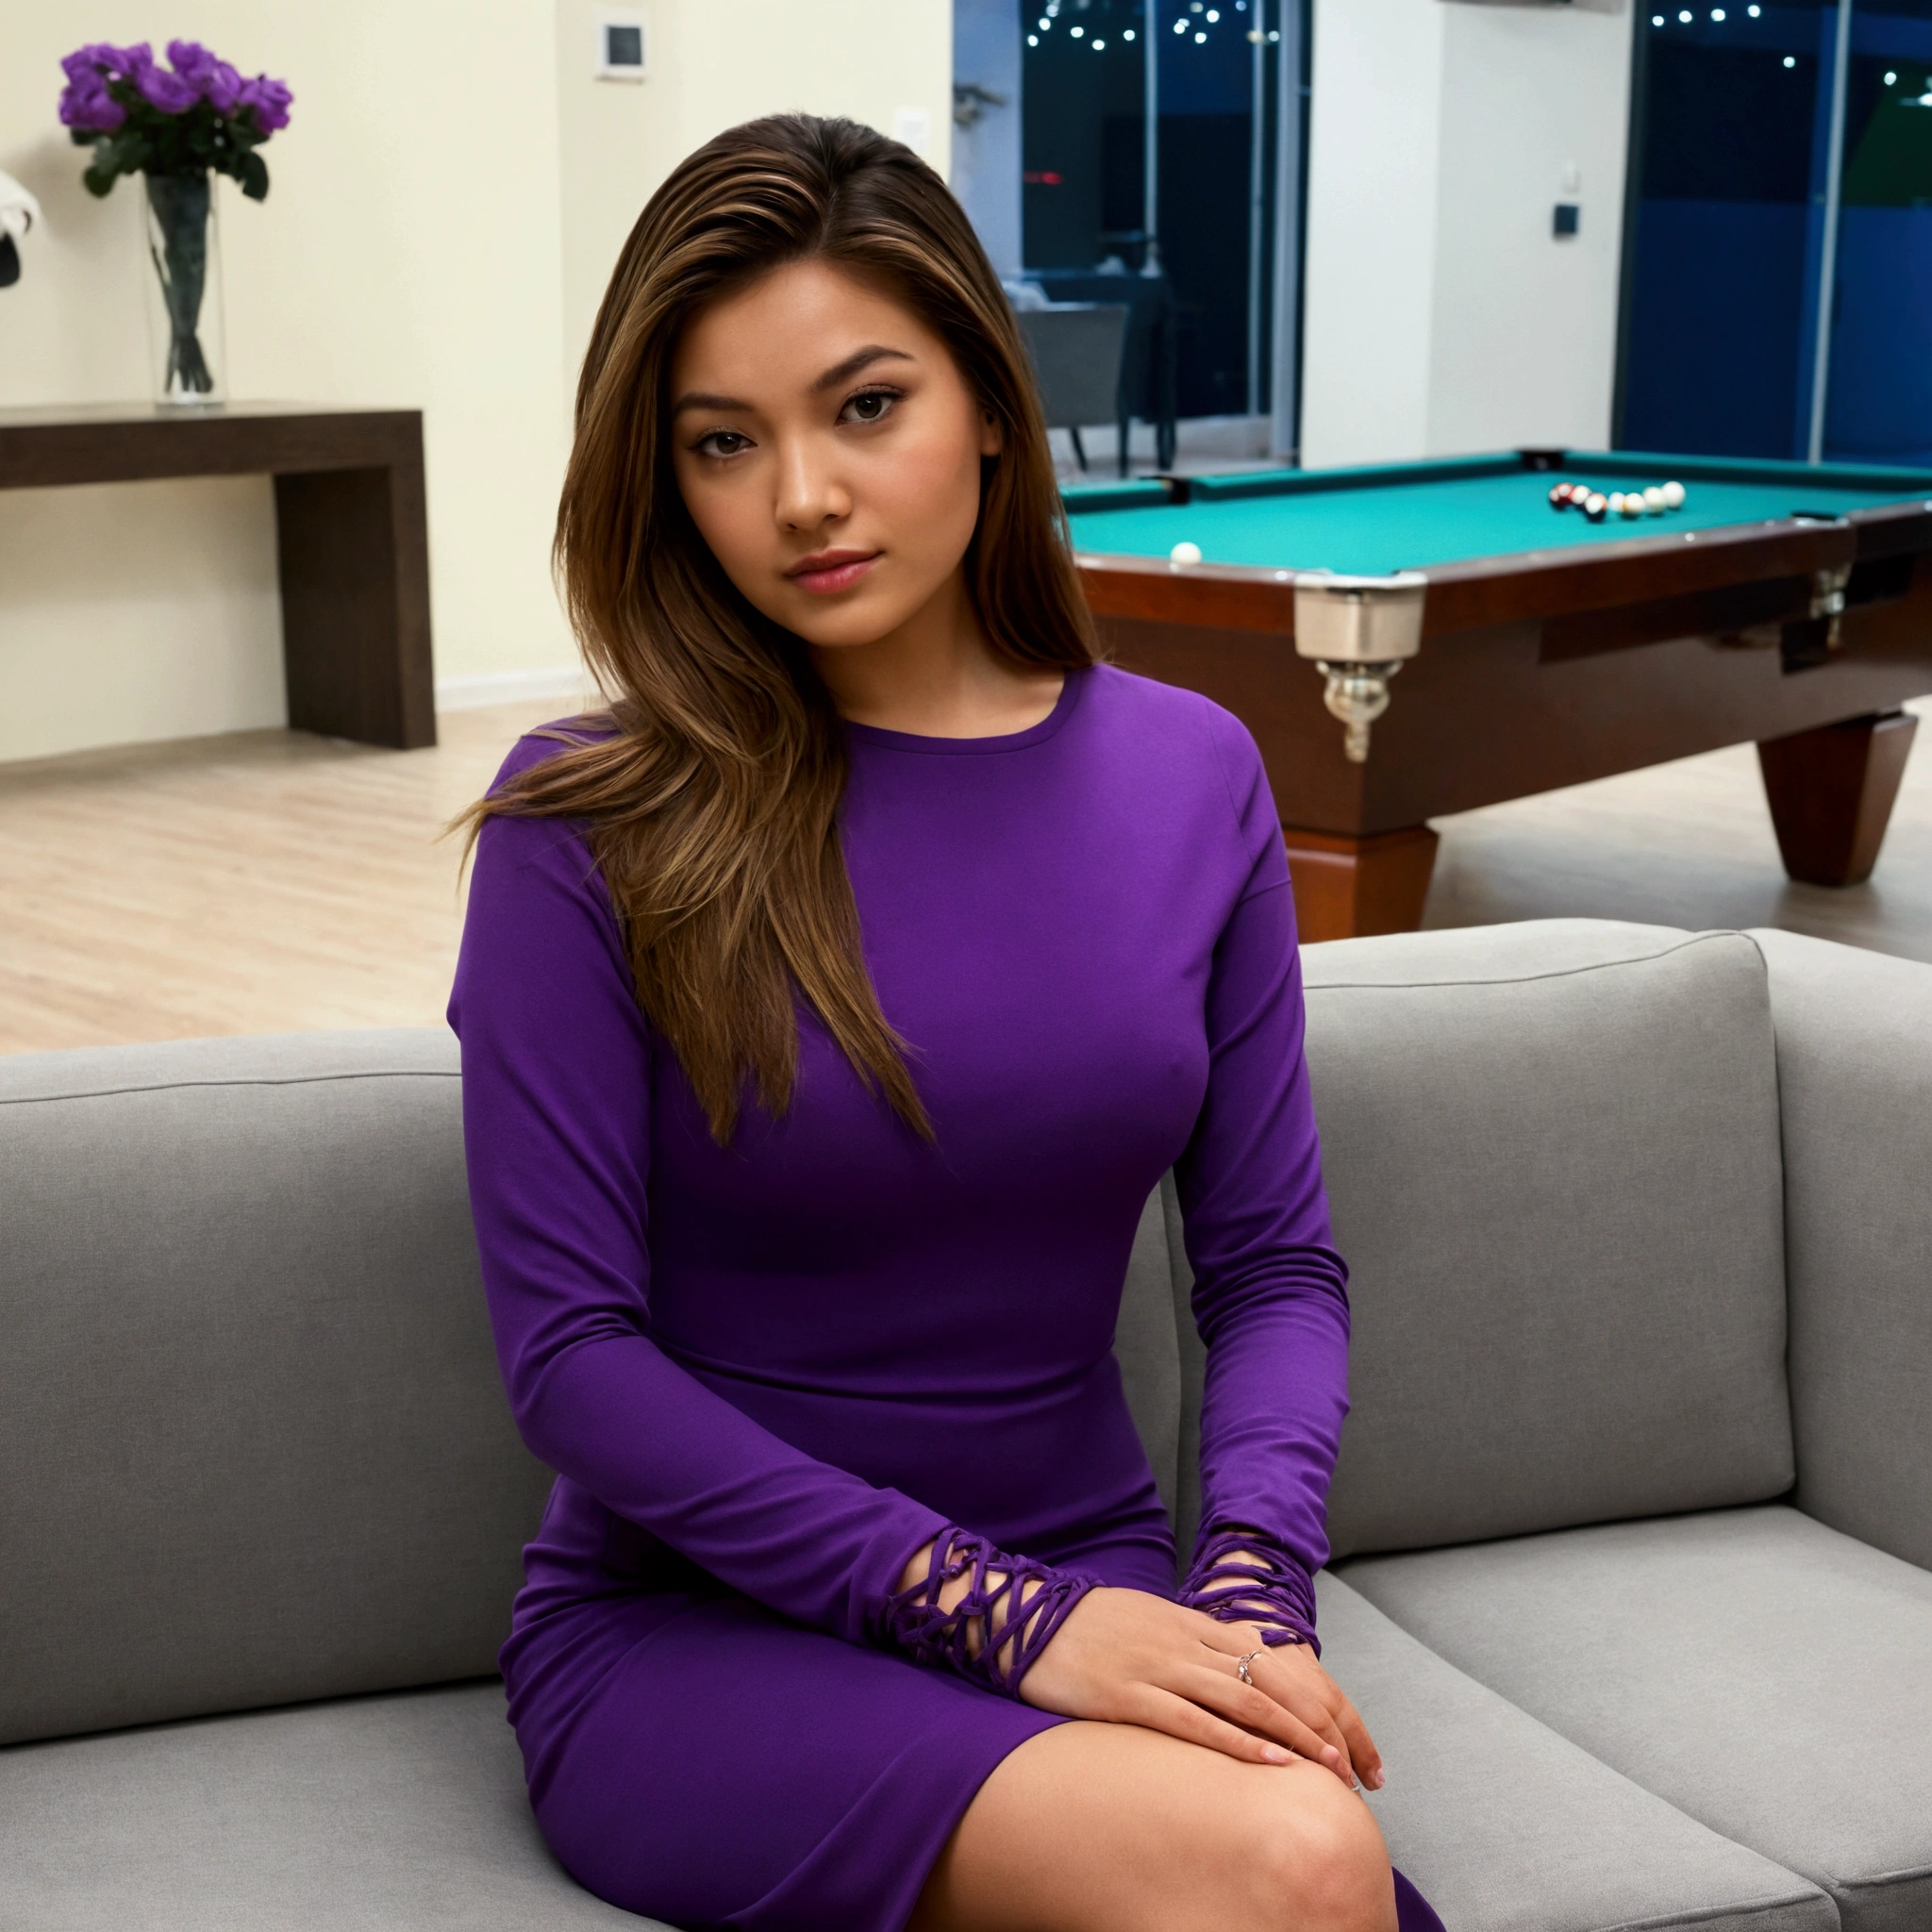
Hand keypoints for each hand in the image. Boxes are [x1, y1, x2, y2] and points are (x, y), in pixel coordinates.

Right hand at [1015, 1586, 1383, 1787]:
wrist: (1028, 1618)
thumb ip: (1193, 1640)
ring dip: (1293, 1737)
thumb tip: (1235, 1665)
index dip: (1313, 1698)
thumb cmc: (1090, 1625)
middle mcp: (1185, 1642)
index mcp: (1193, 1622)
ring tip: (1328, 1769)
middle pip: (1270, 1682)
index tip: (1342, 1735)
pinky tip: (1269, 1763)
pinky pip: (1194, 1722)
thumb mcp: (1152, 1620)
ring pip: (1243, 1702)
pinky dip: (1237, 1743)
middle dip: (1317, 1723)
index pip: (1271, 1661)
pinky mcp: (1129, 1696)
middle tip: (1350, 1764)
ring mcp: (1158, 1667)